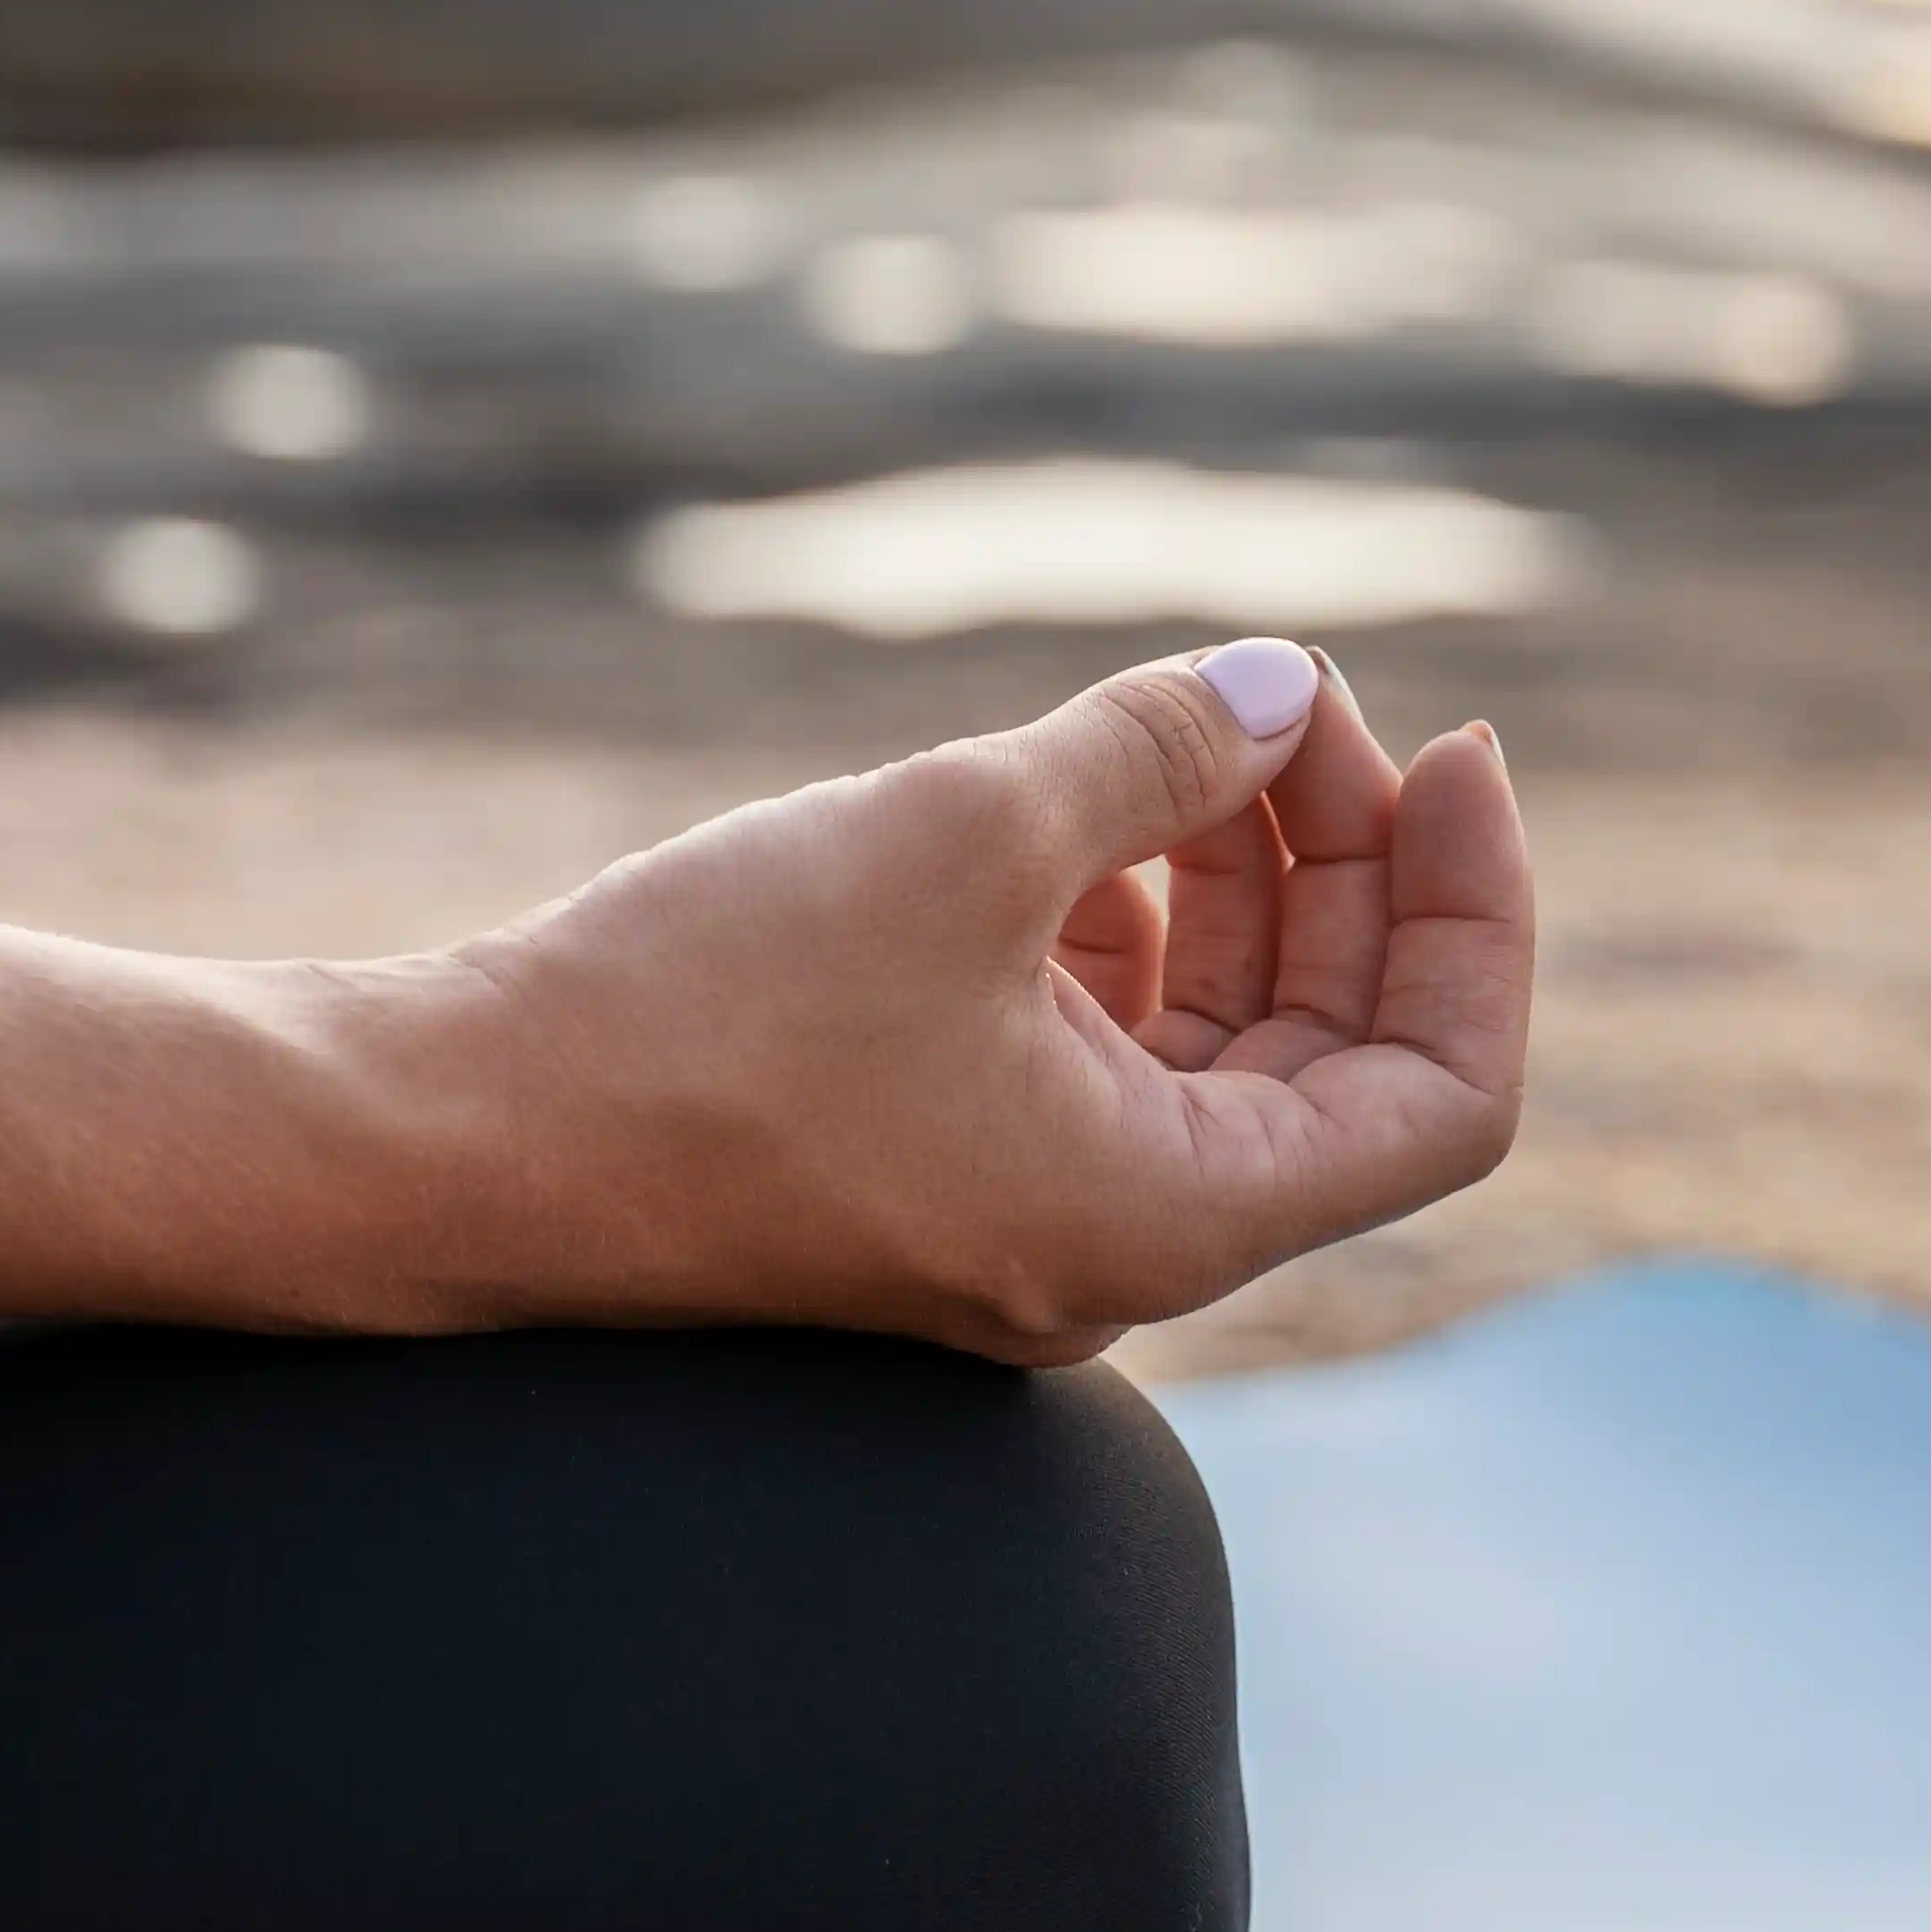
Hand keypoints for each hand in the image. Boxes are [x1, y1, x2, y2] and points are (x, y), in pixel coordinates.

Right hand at [337, 641, 1530, 1358]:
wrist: (450, 1139)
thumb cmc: (701, 1013)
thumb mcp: (959, 835)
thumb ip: (1157, 752)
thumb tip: (1285, 686)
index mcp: (1171, 1215)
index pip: (1446, 1097)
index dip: (1480, 916)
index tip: (1455, 753)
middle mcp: (1121, 1245)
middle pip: (1337, 1057)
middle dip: (1349, 864)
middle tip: (1299, 698)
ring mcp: (1024, 1216)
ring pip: (1213, 1044)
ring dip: (1233, 879)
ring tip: (1195, 726)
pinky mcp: (929, 1168)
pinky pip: (1094, 1049)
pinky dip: (1121, 925)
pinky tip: (1078, 813)